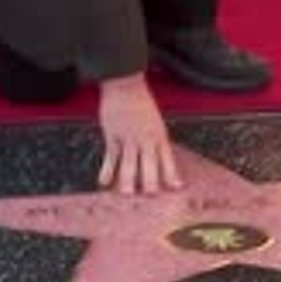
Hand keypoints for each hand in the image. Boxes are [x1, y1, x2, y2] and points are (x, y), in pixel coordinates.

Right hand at [97, 74, 181, 194]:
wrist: (125, 84)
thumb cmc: (140, 100)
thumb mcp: (155, 121)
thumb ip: (155, 139)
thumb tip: (157, 157)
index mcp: (158, 135)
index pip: (167, 159)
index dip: (171, 174)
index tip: (176, 188)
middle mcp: (145, 139)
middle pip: (149, 165)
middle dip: (151, 182)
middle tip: (151, 196)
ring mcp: (128, 138)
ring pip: (129, 163)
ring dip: (128, 181)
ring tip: (128, 195)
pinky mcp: (112, 135)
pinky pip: (110, 156)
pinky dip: (107, 170)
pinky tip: (104, 182)